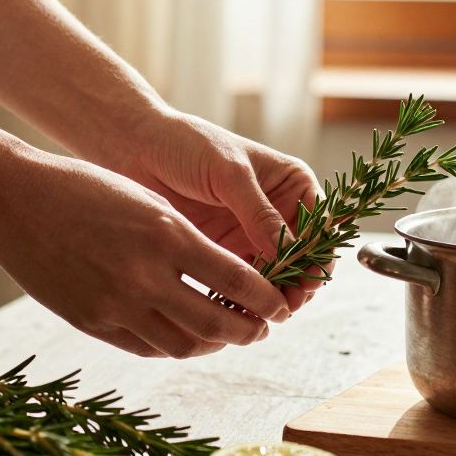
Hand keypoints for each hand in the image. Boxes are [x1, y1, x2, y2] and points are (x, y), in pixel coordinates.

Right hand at [0, 149, 289, 357]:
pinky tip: (186, 336)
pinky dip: (175, 346)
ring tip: (225, 335)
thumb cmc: (86, 189)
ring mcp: (115, 305)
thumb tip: (232, 277)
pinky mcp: (91, 323)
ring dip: (214, 345)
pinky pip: (146, 347)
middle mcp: (145, 276)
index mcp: (168, 236)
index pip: (238, 282)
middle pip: (218, 324)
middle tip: (261, 328)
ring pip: (184, 345)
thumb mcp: (149, 203)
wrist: (15, 202)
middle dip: (249, 330)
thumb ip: (189, 241)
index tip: (280, 306)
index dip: (267, 301)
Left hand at [125, 112, 325, 311]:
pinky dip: (242, 298)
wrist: (135, 147)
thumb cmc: (186, 144)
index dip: (318, 257)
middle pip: (302, 259)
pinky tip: (233, 307)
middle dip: (296, 283)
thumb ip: (259, 212)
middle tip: (283, 306)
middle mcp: (277, 212)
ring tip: (258, 311)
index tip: (307, 282)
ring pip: (275, 276)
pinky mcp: (223, 252)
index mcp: (292, 185)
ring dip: (270, 296)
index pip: (320, 227)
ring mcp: (251, 235)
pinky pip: (243, 283)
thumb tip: (290, 252)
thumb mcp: (229, 172)